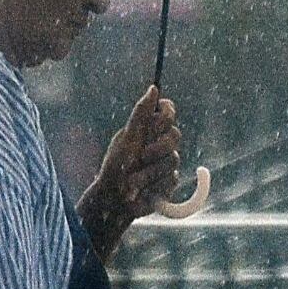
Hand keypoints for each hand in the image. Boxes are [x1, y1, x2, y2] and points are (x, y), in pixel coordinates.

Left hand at [94, 87, 183, 221]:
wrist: (113, 200)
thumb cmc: (115, 167)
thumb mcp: (126, 138)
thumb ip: (141, 114)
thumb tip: (154, 88)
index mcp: (149, 129)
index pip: (168, 111)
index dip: (166, 113)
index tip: (158, 118)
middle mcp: (159, 143)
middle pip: (174, 136)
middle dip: (157, 148)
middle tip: (141, 156)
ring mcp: (166, 163)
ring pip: (173, 160)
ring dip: (149, 172)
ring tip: (131, 181)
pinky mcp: (169, 183)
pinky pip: (172, 179)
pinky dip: (154, 186)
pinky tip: (141, 191)